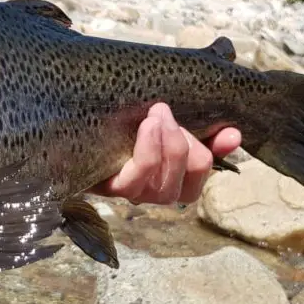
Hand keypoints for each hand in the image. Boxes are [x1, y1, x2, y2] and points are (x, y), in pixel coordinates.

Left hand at [90, 102, 241, 204]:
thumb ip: (196, 131)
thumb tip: (232, 133)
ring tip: (156, 115)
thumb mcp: (159, 126)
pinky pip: (138, 177)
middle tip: (164, 111)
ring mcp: (137, 192)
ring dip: (167, 142)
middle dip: (185, 137)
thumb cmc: (119, 129)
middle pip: (194, 168)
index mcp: (176, 174)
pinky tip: (146, 128)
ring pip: (168, 178)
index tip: (228, 130)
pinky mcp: (113, 189)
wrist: (71, 136)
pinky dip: (148, 151)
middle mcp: (160, 190)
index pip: (208, 168)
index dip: (220, 148)